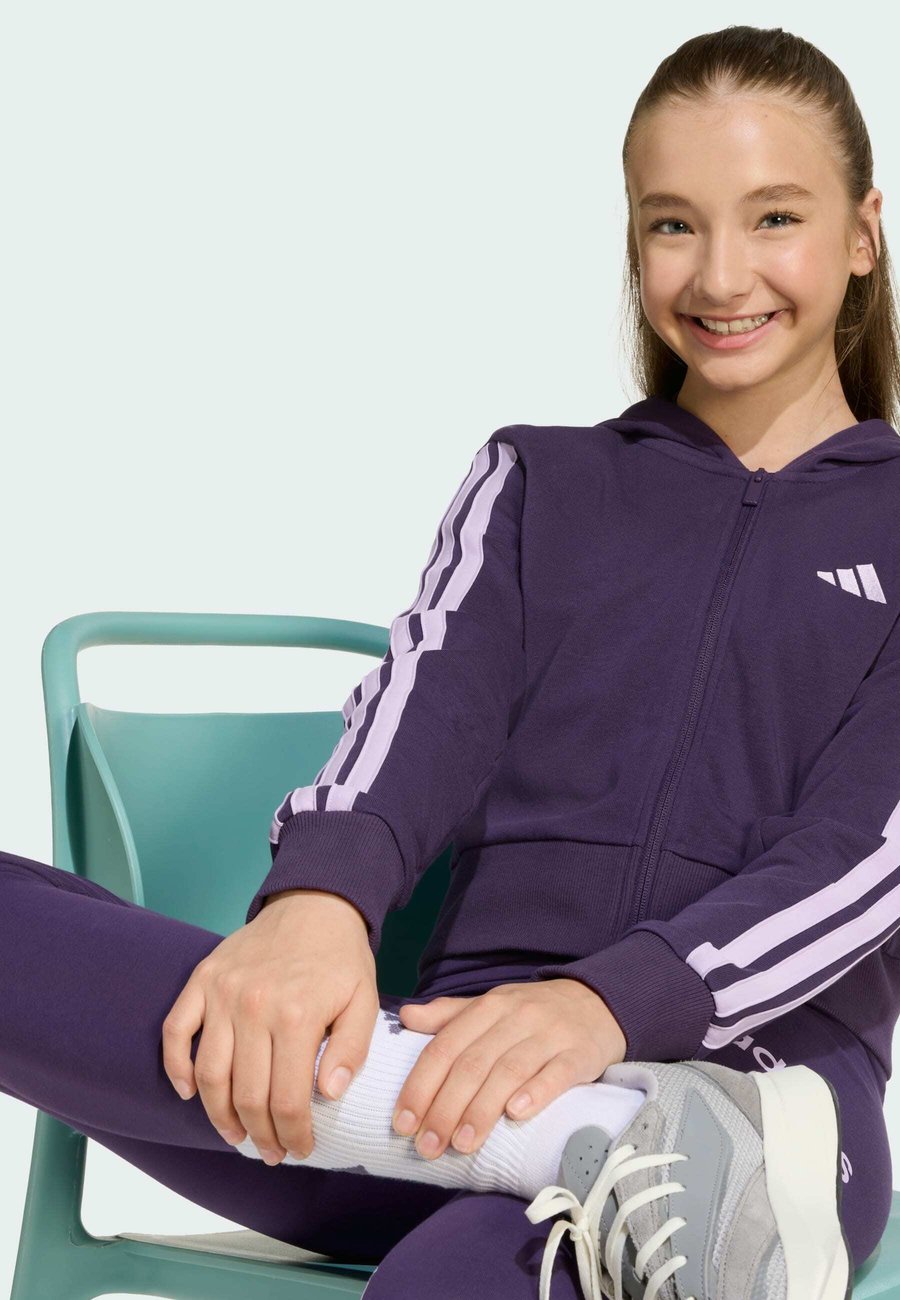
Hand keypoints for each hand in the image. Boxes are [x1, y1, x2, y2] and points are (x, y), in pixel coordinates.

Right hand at [161, 888, 377, 1164]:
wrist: (313, 904)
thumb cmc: (340, 958)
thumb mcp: (365, 1000)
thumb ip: (351, 1049)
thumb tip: (328, 1094)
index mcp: (297, 1015)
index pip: (288, 1098)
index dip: (293, 1134)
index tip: (300, 1150)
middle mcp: (254, 1006)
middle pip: (247, 1094)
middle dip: (259, 1135)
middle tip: (270, 1152)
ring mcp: (222, 993)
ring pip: (208, 1073)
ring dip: (218, 1115)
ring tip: (236, 1136)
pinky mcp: (202, 979)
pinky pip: (175, 1031)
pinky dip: (175, 1066)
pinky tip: (189, 1092)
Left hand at [391, 978, 627, 1160]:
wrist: (597, 1001)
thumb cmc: (533, 1013)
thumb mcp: (492, 1006)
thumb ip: (449, 1015)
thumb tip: (406, 1017)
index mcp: (488, 1007)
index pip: (446, 1047)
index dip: (421, 1085)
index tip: (403, 1123)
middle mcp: (516, 1017)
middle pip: (473, 1064)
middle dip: (445, 1108)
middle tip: (428, 1146)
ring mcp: (549, 1034)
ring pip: (509, 1071)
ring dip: (482, 1110)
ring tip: (462, 1145)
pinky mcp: (580, 1052)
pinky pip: (556, 1074)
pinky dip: (535, 1093)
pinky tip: (516, 1116)